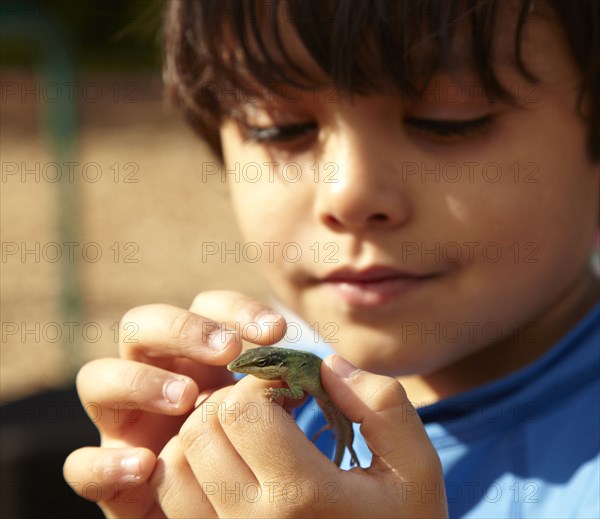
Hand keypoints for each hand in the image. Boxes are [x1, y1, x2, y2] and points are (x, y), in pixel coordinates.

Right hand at [63, 291, 286, 517]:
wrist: (242, 508)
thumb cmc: (271, 453)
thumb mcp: (290, 412)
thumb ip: (300, 388)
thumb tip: (331, 369)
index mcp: (200, 356)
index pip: (205, 308)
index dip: (235, 309)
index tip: (277, 330)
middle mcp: (157, 377)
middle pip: (142, 325)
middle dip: (184, 330)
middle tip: (228, 352)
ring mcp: (127, 423)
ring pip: (99, 378)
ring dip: (140, 381)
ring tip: (188, 400)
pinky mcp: (112, 475)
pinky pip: (81, 464)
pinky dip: (105, 463)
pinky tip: (146, 467)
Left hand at [151, 355, 447, 517]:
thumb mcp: (416, 468)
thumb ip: (380, 404)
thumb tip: (326, 365)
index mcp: (302, 497)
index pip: (244, 411)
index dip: (266, 383)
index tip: (294, 388)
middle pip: (202, 430)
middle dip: (234, 401)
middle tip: (271, 405)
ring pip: (175, 462)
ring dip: (206, 431)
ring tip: (248, 432)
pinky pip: (172, 497)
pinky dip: (191, 466)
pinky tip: (232, 462)